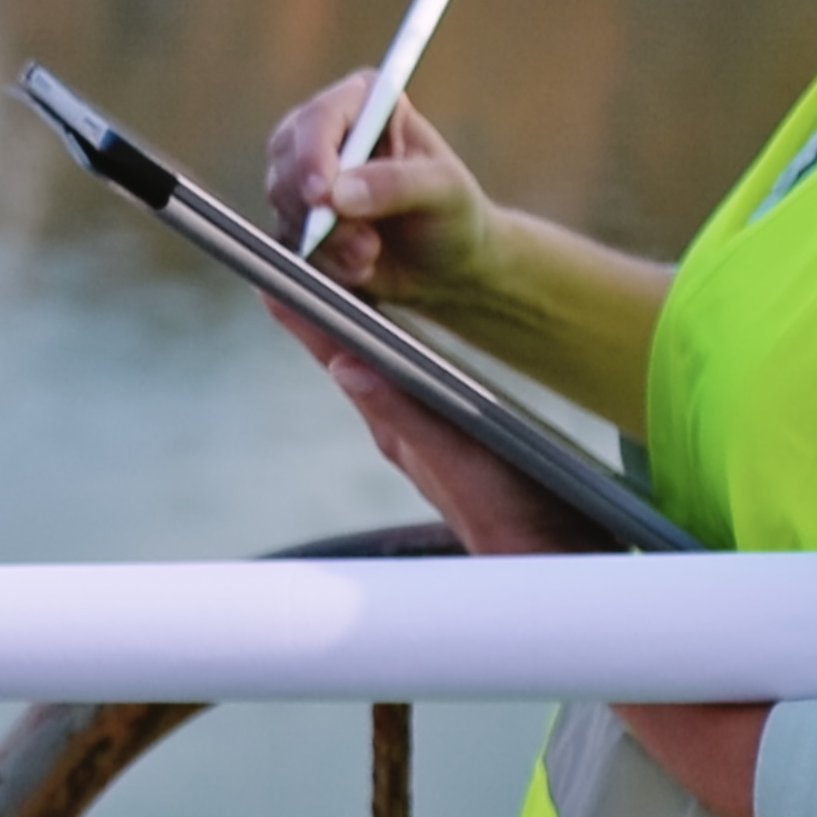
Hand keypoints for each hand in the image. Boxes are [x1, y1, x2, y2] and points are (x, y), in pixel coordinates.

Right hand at [260, 70, 501, 308]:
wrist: (447, 264)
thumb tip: (338, 193)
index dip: (313, 156)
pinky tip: (356, 270)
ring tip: (370, 257)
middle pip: (287, 162)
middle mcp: (327, 134)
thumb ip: (397, 184)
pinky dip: (318, 264)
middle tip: (366, 247)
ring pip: (284, 207)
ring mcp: (307, 177)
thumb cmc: (453, 214)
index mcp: (365, 103)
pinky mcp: (297, 218)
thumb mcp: (446, 191)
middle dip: (320, 213)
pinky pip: (287, 242)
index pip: (320, 118)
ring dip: (325, 244)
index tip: (322, 198)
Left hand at [268, 309, 615, 556]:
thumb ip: (403, 414)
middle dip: (316, 308)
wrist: (549, 558)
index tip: (267, 276)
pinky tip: (392, 331)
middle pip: (347, 353)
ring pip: (375, 365)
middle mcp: (400, 426)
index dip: (303, 316)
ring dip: (350, 324)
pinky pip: (407, 380)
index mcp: (394, 424)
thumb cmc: (509, 514)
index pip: (337, 355)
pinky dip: (391, 348)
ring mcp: (423, 433)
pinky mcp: (449, 438)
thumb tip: (345, 364)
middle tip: (285, 258)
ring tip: (327, 279)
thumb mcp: (457, 460)